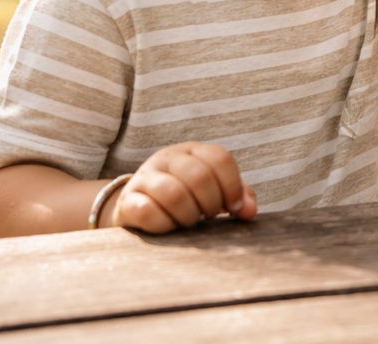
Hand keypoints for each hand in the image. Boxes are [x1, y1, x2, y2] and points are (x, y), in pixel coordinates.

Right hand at [106, 141, 256, 232]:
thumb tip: (249, 212)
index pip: (220, 158)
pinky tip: (169, 227)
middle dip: (211, 203)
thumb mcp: (213, 189)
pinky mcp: (127, 200)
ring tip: (190, 222)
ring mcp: (144, 177)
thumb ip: (237, 195)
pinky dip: (165, 225)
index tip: (235, 208)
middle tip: (210, 216)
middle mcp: (167, 158)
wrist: (137, 206)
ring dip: (189, 215)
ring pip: (174, 193)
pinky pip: (148, 212)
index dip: (232, 186)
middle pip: (199, 176)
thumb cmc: (185, 196)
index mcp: (192, 150)